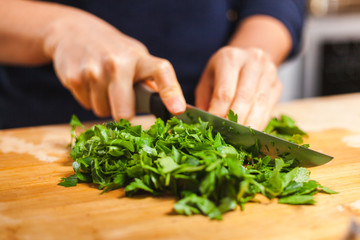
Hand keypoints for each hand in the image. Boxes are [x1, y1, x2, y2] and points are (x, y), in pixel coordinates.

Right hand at [43, 12, 185, 119]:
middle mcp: (118, 63)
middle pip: (124, 111)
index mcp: (141, 58)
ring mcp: (94, 70)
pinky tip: (88, 82)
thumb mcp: (136, 58)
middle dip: (124, 116)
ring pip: (103, 111)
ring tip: (102, 84)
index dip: (171, 92)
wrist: (74, 31)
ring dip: (104, 105)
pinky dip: (88, 99)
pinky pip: (86, 105)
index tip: (178, 110)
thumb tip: (172, 107)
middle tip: (122, 106)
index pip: (161, 73)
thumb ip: (150, 81)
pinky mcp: (74, 77)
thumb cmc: (113, 51)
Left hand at [195, 46, 281, 129]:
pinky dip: (259, 123)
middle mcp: (252, 61)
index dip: (219, 113)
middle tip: (227, 137)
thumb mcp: (208, 80)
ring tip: (239, 139)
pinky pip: (269, 108)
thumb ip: (206, 101)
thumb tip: (204, 125)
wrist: (248, 58)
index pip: (224, 92)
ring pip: (259, 104)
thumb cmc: (222, 72)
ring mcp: (268, 72)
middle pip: (244, 98)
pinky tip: (251, 133)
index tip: (213, 128)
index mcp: (230, 58)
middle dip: (235, 121)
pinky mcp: (278, 85)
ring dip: (249, 125)